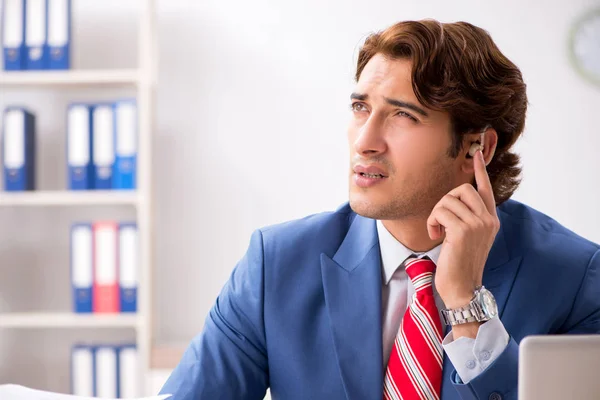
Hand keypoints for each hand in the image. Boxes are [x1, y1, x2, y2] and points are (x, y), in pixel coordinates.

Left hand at [427, 150, 499, 308]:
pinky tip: (434, 235)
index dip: (480, 170)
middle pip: (462, 188)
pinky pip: (440, 212)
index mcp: (490, 220)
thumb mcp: (468, 238)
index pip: (485, 189)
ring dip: (435, 214)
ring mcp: (477, 224)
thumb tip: (452, 202)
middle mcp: (488, 220)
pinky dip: (432, 222)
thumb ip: (467, 219)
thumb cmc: (460, 265)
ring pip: (448, 200)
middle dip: (444, 200)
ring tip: (437, 231)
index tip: (477, 153)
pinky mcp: (463, 230)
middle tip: (440, 220)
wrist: (462, 288)